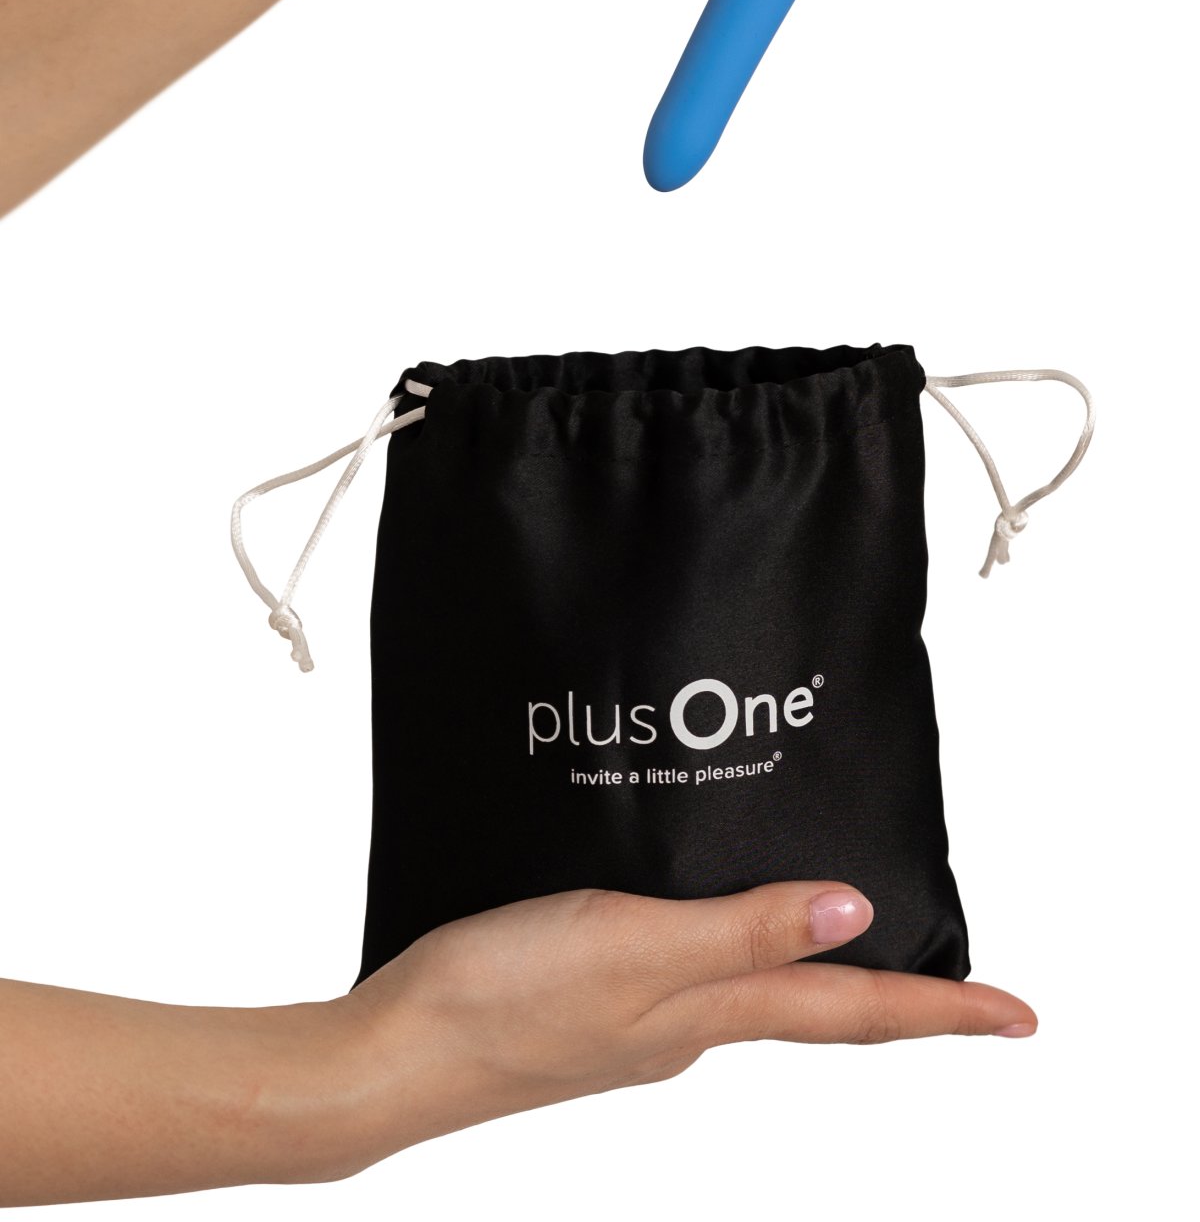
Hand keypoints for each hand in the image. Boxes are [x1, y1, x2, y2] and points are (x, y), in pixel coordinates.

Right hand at [0, 881, 1032, 1202]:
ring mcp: (637, 1016)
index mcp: (706, 1014)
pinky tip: (709, 913)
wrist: (390, 1050)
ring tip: (849, 932)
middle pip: (816, 1004)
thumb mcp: (636, 951)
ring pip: (753, 986)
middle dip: (892, 995)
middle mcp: (686, 1023)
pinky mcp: (590, 995)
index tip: (1019, 1015)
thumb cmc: (501, 1000)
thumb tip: (856, 913)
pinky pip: (688, 972)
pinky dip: (731, 947)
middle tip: (952, 977)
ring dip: (814, 966)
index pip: (849, 1008)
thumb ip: (744, 931)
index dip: (940, 1010)